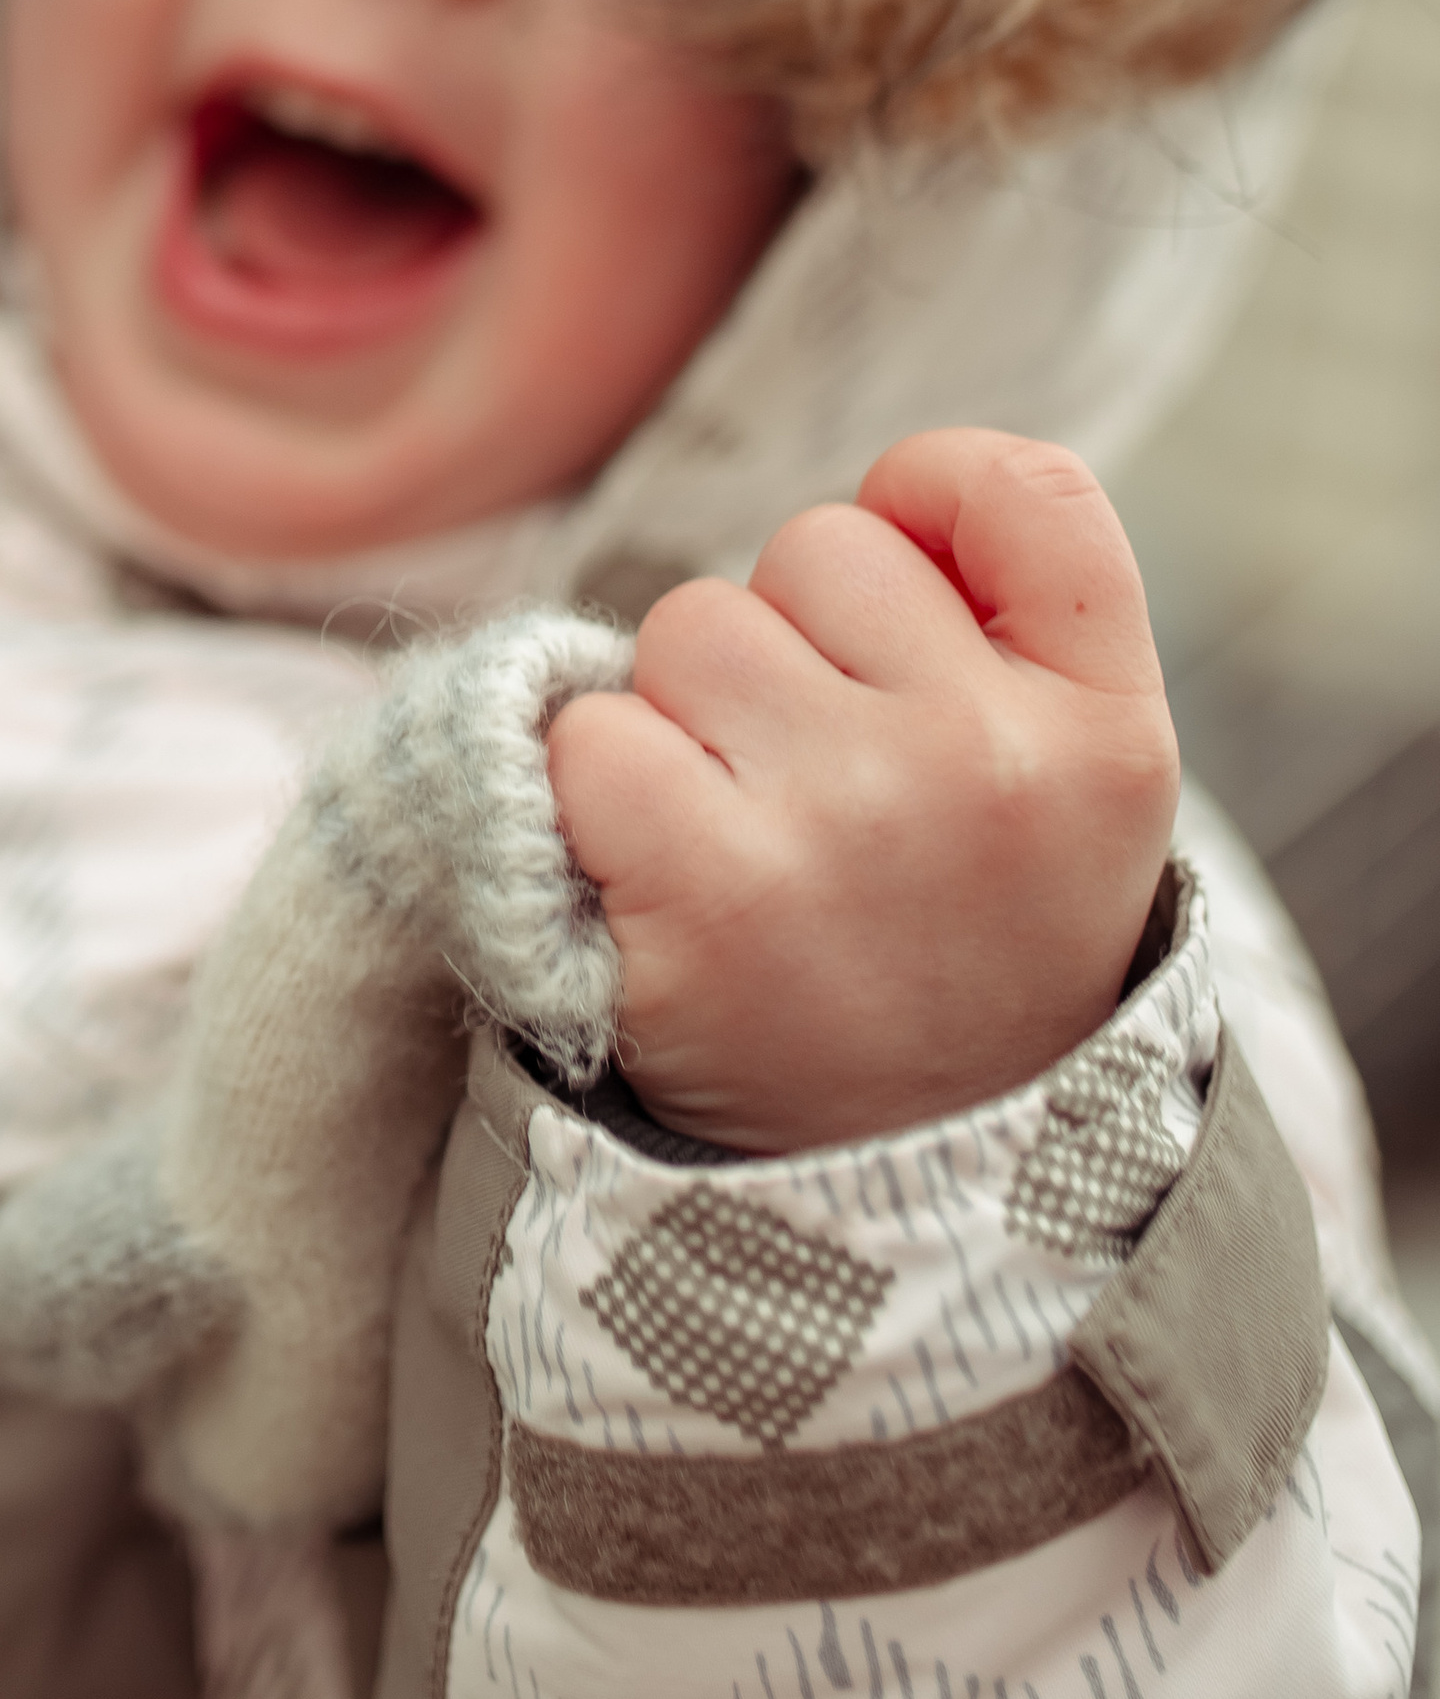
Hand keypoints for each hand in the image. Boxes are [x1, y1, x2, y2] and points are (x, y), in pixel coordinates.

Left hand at [544, 430, 1179, 1151]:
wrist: (896, 1205)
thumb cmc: (956, 957)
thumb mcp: (1063, 802)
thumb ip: (1005, 632)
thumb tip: (878, 496)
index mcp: (1106, 733)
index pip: (1028, 492)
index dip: (931, 495)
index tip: (904, 570)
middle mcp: (990, 763)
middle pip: (816, 552)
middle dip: (788, 647)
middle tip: (820, 797)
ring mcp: (851, 821)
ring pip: (690, 628)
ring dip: (683, 719)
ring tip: (747, 845)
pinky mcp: (707, 885)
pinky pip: (591, 734)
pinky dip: (592, 799)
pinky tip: (658, 885)